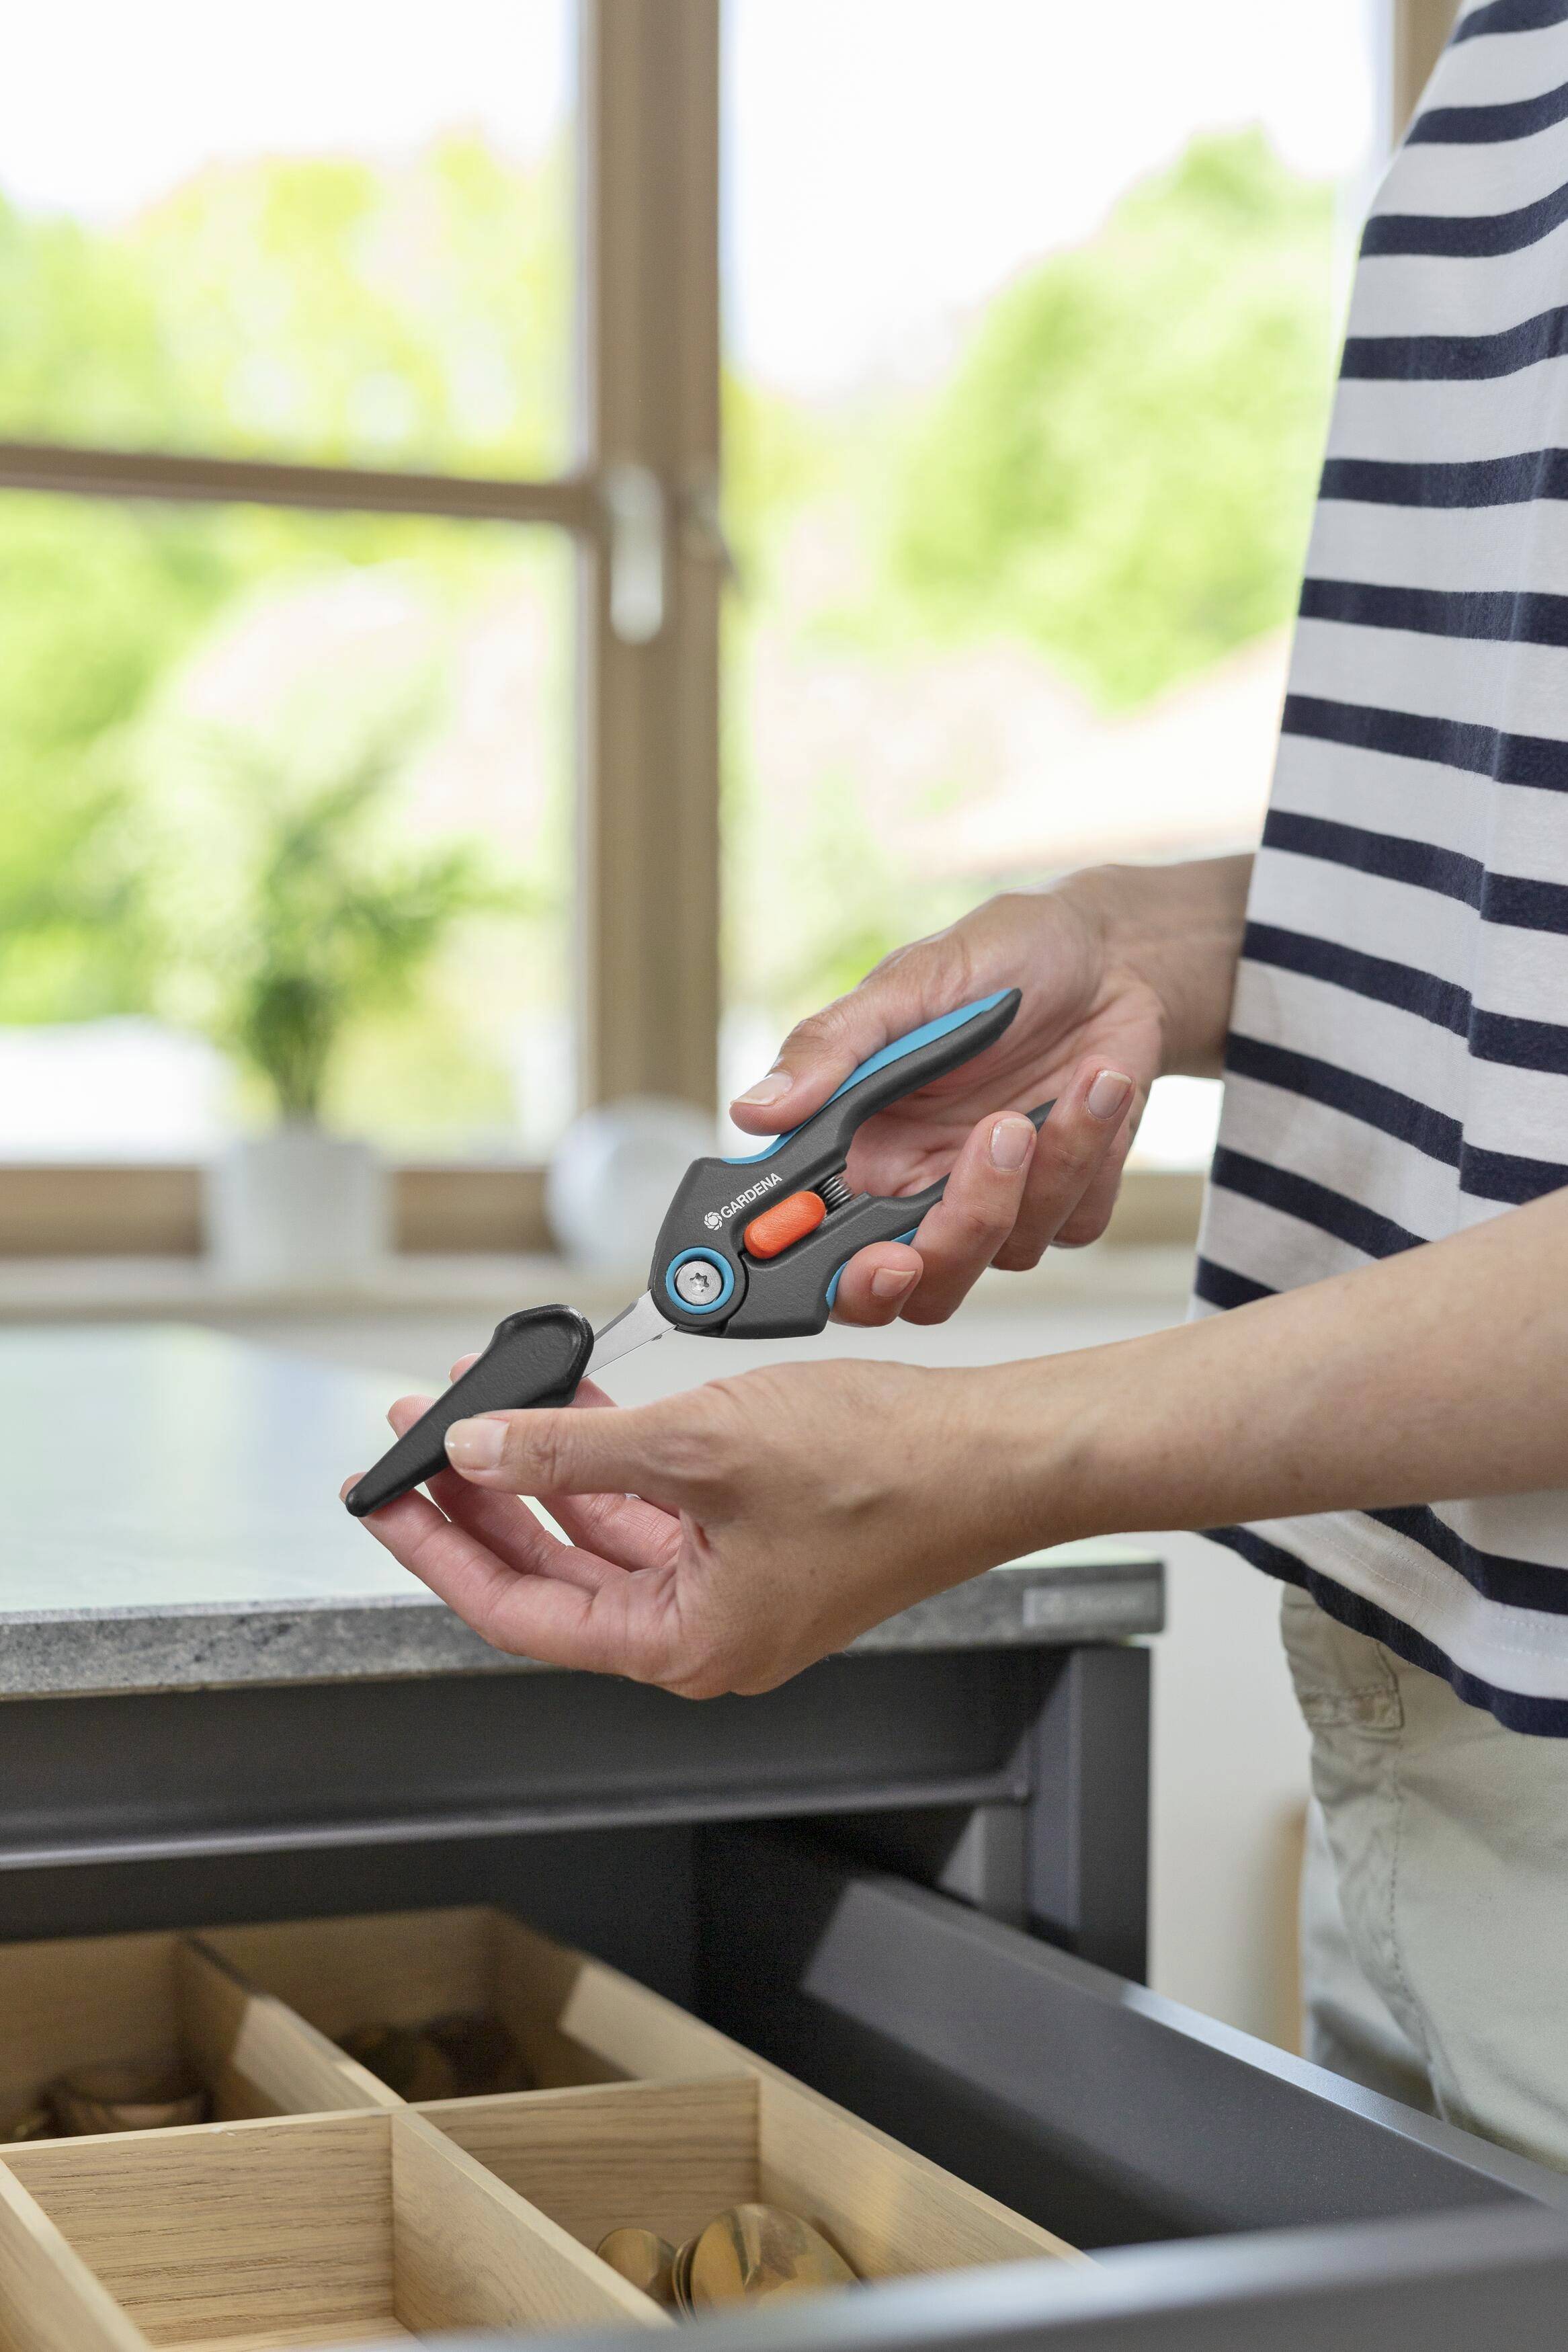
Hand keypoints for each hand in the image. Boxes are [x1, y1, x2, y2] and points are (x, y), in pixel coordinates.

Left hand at [344, 1354, 1036, 1696]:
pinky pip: (655, 1506)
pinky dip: (607, 1456)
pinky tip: (576, 1399)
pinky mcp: (759, 1540)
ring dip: (541, 1465)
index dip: (438, 1549)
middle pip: (550, 1573)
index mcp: (683, 1643)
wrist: (997, 1454)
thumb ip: (573, 1449)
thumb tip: (479, 1447)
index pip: (517, 1612)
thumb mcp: (700, 1445)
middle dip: (480, 1497)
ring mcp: (733, 1588)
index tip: (384, 1498)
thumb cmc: (887, 1471)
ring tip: (487, 1398)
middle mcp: (701, 1631)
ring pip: (600, 1533)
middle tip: (420, 1436)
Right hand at [727, 862, 1246, 1325]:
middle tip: (992, 1146)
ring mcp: (993, 1201)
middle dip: (955, 1240)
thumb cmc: (1002, 956)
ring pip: (1005, 1252)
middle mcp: (917, 1187)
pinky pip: (1075, 1222)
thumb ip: (832, 1049)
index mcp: (859, 1147)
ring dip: (1048, 1166)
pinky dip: (1093, 1154)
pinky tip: (1100, 1086)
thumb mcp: (910, 984)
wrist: (1111, 953)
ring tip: (1076, 1077)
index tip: (879, 1261)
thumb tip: (753, 1111)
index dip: (839, 1279)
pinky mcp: (1063, 1198)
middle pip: (915, 1288)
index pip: (820, 1251)